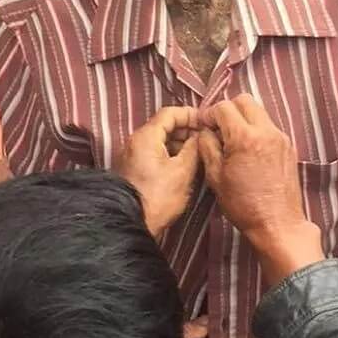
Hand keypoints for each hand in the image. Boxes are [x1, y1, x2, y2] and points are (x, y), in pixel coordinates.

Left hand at [118, 106, 201, 235]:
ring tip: (198, 153)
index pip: (170, 113)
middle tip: (205, 139)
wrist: (131, 224)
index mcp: (146, 136)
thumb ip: (194, 148)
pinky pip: (154, 153)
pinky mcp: (134, 169)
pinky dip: (169, 154)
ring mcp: (132, 155)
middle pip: (163, 125)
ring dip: (179, 143)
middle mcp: (135, 141)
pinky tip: (184, 165)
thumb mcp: (182, 172)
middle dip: (186, 129)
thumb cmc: (158, 198)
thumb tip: (200, 136)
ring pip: (159, 140)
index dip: (190, 114)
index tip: (206, 122)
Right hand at [199, 96, 323, 284]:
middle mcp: (266, 131)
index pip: (224, 107)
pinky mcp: (288, 146)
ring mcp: (281, 137)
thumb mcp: (216, 177)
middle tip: (219, 128)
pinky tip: (248, 150)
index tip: (205, 126)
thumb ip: (207, 147)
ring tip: (233, 141)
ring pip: (259, 111)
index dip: (210, 114)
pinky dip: (256, 129)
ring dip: (243, 118)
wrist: (278, 224)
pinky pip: (269, 126)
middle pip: (245, 100)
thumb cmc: (244, 205)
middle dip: (228, 109)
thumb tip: (205, 131)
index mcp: (245, 137)